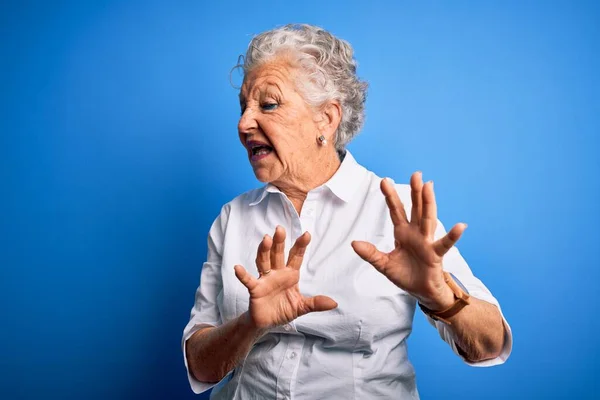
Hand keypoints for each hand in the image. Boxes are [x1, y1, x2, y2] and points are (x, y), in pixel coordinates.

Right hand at [234, 226, 337, 329]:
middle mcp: (277, 273)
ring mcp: (265, 279)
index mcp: (290, 275)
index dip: (300, 246)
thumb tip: (334, 303)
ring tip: (265, 239)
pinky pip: (248, 281)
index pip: (296, 257)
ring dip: (264, 250)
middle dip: (279, 242)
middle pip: (278, 254)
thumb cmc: (284, 309)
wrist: (267, 322)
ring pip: (264, 261)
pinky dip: (243, 274)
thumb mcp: (302, 307)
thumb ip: (315, 303)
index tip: (307, 234)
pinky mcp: (255, 289)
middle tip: (280, 229)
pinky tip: (237, 268)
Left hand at [351, 173, 466, 310]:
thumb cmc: (405, 275)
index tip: (384, 181)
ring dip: (429, 203)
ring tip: (430, 186)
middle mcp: (416, 233)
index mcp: (403, 233)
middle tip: (416, 174)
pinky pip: (444, 244)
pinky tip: (460, 226)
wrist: (420, 291)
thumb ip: (371, 254)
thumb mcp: (383, 264)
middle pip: (415, 208)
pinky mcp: (436, 254)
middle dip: (415, 191)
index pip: (396, 210)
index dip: (390, 196)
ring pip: (428, 218)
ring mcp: (427, 242)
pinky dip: (453, 236)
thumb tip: (354, 243)